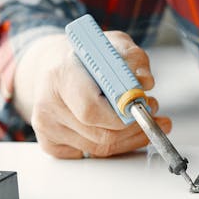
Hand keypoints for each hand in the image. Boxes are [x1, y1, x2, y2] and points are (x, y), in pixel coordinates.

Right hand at [11, 31, 172, 159]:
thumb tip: (145, 82)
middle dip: (133, 127)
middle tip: (151, 112)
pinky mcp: (50, 143)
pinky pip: (90, 155)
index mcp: (61, 75)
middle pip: (100, 134)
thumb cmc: (83, 57)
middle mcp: (48, 104)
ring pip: (99, 148)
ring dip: (128, 138)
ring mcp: (47, 127)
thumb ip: (133, 58)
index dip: (122, 114)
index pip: (91, 109)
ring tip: (140, 118)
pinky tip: (120, 129)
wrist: (52, 67)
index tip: (143, 105)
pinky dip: (112, 145)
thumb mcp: (112, 44)